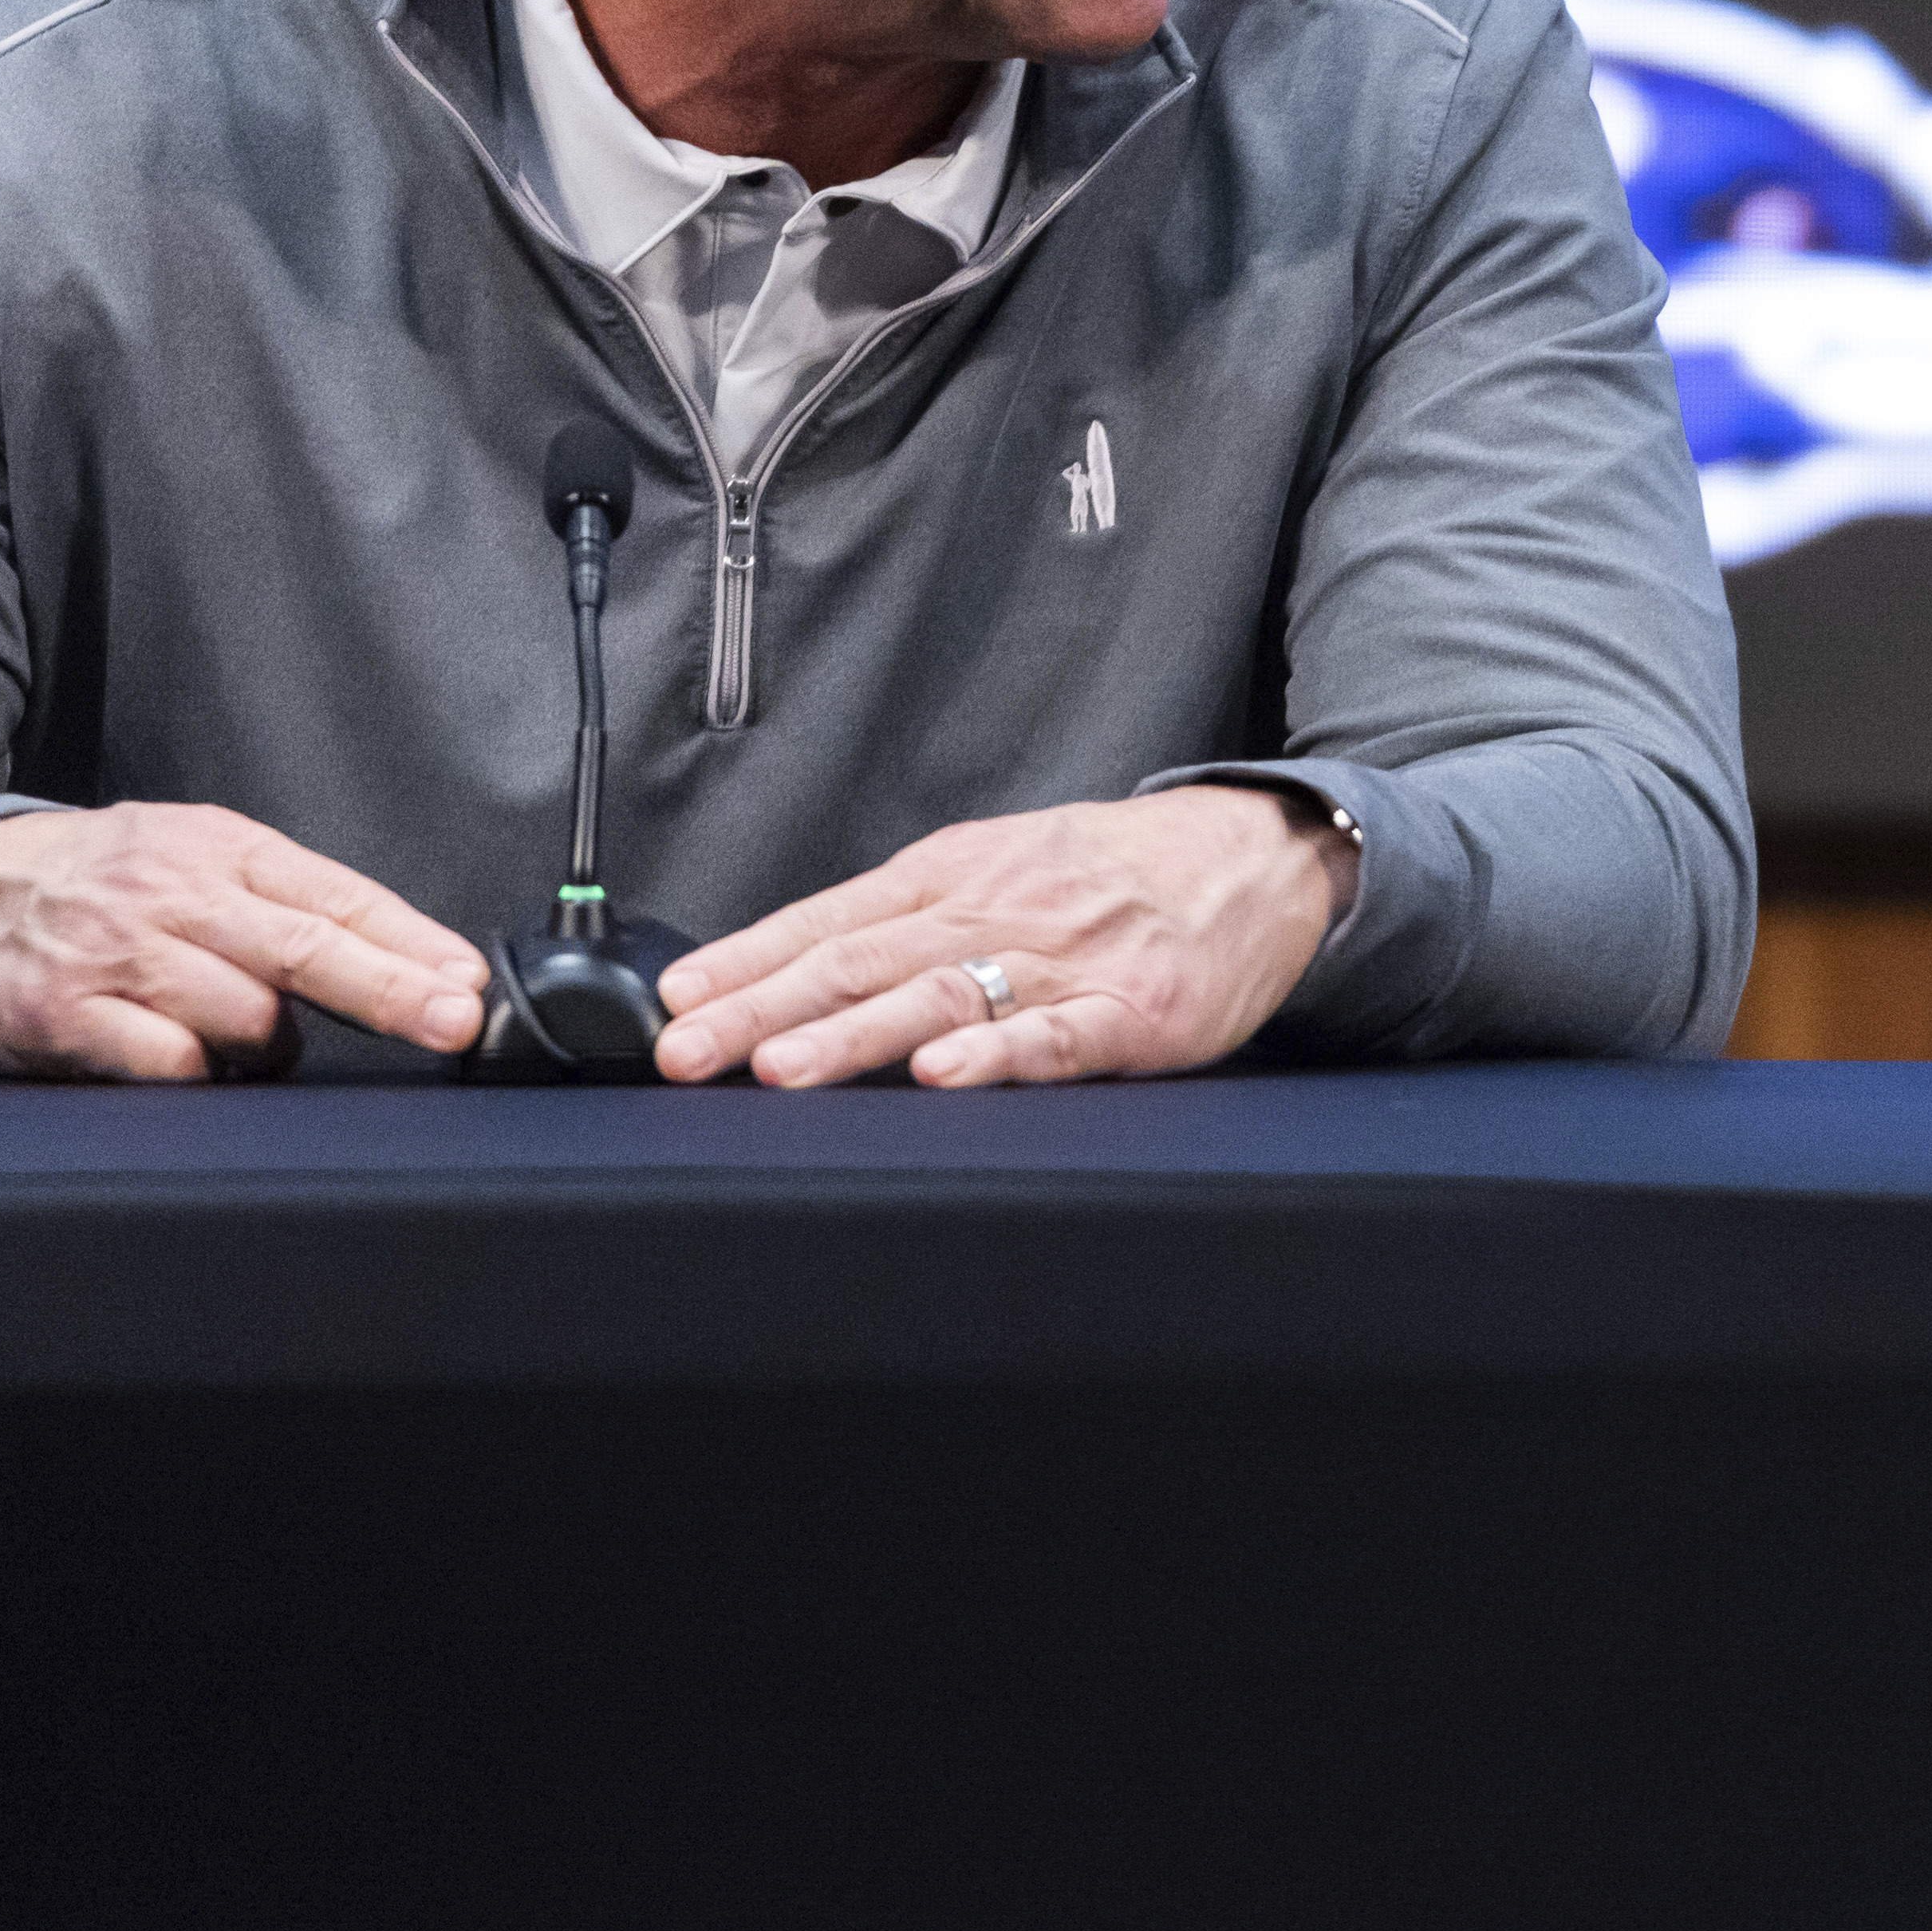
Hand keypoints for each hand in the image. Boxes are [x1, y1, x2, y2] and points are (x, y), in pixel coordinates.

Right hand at [0, 804, 489, 1078]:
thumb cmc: (102, 882)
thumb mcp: (196, 856)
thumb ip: (288, 903)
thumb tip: (410, 961)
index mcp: (218, 850)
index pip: (334, 896)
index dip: (408, 943)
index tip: (466, 981)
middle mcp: (173, 897)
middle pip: (303, 950)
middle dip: (389, 990)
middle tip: (452, 1020)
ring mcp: (119, 956)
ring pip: (241, 1016)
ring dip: (268, 1043)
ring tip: (244, 1034)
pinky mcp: (67, 1015)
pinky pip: (167, 1063)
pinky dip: (194, 1072)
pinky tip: (185, 1059)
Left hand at [652, 786, 1354, 1088]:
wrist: (1257, 857)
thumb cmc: (1117, 873)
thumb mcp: (1004, 865)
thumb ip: (911, 918)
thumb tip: (794, 970)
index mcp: (958, 875)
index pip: (830, 919)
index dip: (747, 963)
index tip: (674, 1003)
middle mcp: (998, 912)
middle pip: (864, 962)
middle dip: (765, 1009)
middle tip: (689, 1050)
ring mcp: (1066, 963)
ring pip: (943, 997)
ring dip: (855, 1035)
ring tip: (782, 1066)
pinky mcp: (1133, 1013)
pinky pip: (1056, 1038)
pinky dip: (996, 1055)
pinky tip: (943, 1073)